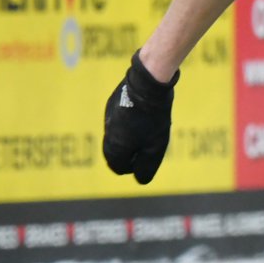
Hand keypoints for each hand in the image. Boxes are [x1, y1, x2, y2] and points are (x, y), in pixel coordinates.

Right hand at [103, 51, 177, 183]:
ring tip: (147, 127)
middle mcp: (107, 132)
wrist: (148, 82)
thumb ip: (147, 166)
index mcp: (115, 146)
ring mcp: (108, 116)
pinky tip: (142, 114)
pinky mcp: (112, 102)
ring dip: (129, 137)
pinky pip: (118, 120)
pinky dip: (128, 122)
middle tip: (148, 144)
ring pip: (116, 134)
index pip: (118, 167)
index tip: (146, 156)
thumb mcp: (155, 146)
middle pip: (114, 152)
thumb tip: (140, 179)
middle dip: (130, 153)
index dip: (133, 167)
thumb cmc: (154, 117)